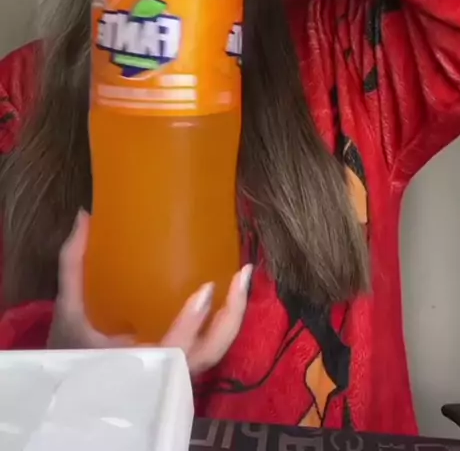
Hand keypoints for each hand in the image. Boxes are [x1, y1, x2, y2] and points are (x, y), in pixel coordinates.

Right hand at [48, 211, 251, 375]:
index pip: (172, 353)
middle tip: (241, 275)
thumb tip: (85, 215)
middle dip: (231, 317)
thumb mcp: (69, 311)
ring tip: (242, 275)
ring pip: (216, 349)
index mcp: (136, 365)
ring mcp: (177, 367)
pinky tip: (231, 287)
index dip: (191, 326)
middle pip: (209, 353)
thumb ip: (75, 264)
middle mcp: (164, 370)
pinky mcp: (183, 358)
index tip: (205, 290)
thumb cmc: (71, 352)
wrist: (73, 392)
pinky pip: (210, 343)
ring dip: (234, 315)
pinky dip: (224, 319)